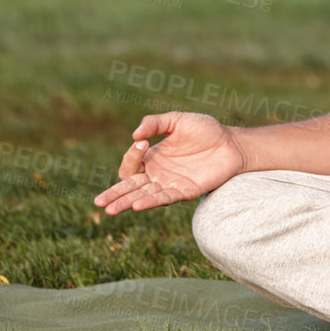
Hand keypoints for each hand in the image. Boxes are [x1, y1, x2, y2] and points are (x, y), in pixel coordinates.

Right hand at [93, 113, 244, 215]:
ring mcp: (170, 184)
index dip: (131, 156)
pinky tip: (138, 205)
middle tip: (99, 203)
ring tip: (110, 210)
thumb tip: (135, 135)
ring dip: (127, 203)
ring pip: (143, 197)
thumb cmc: (204, 130)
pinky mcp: (185, 192)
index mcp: (152, 158)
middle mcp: (158, 174)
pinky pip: (164, 199)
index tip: (142, 143)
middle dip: (115, 194)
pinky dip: (150, 202)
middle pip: (131, 187)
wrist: (230, 142)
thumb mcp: (177, 120)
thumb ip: (155, 123)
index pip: (131, 165)